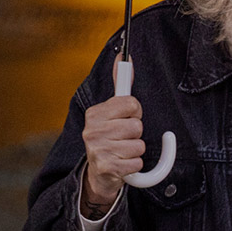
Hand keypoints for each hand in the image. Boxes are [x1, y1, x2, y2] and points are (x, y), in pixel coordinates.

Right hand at [80, 95, 143, 218]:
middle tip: (123, 138)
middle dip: (136, 133)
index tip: (126, 118)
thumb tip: (124, 55)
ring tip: (122, 152)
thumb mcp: (111, 111)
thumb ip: (120, 84)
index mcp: (95, 113)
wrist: (98, 175)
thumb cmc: (109, 138)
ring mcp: (98, 150)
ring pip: (139, 145)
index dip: (135, 112)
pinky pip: (137, 163)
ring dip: (135, 151)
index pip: (132, 104)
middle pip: (137, 126)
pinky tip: (122, 164)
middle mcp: (92, 130)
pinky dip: (134, 165)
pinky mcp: (106, 168)